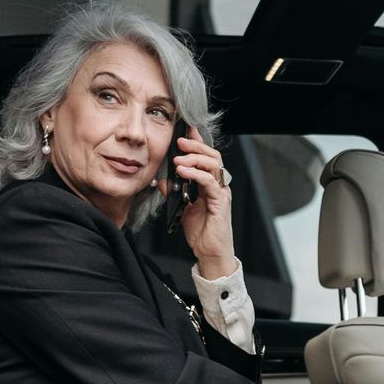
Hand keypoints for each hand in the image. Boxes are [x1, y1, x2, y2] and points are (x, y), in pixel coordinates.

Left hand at [168, 128, 237, 280]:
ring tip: (178, 159)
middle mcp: (219, 185)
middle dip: (195, 146)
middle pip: (212, 156)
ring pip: (213, 166)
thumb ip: (175, 192)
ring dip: (194, 159)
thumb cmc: (201, 231)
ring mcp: (221, 193)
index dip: (197, 142)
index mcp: (210, 184)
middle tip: (180, 141)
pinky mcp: (220, 203)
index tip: (185, 130)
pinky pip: (210, 183)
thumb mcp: (183, 208)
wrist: (210, 253)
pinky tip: (182, 173)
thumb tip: (162, 181)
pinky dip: (196, 175)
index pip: (206, 157)